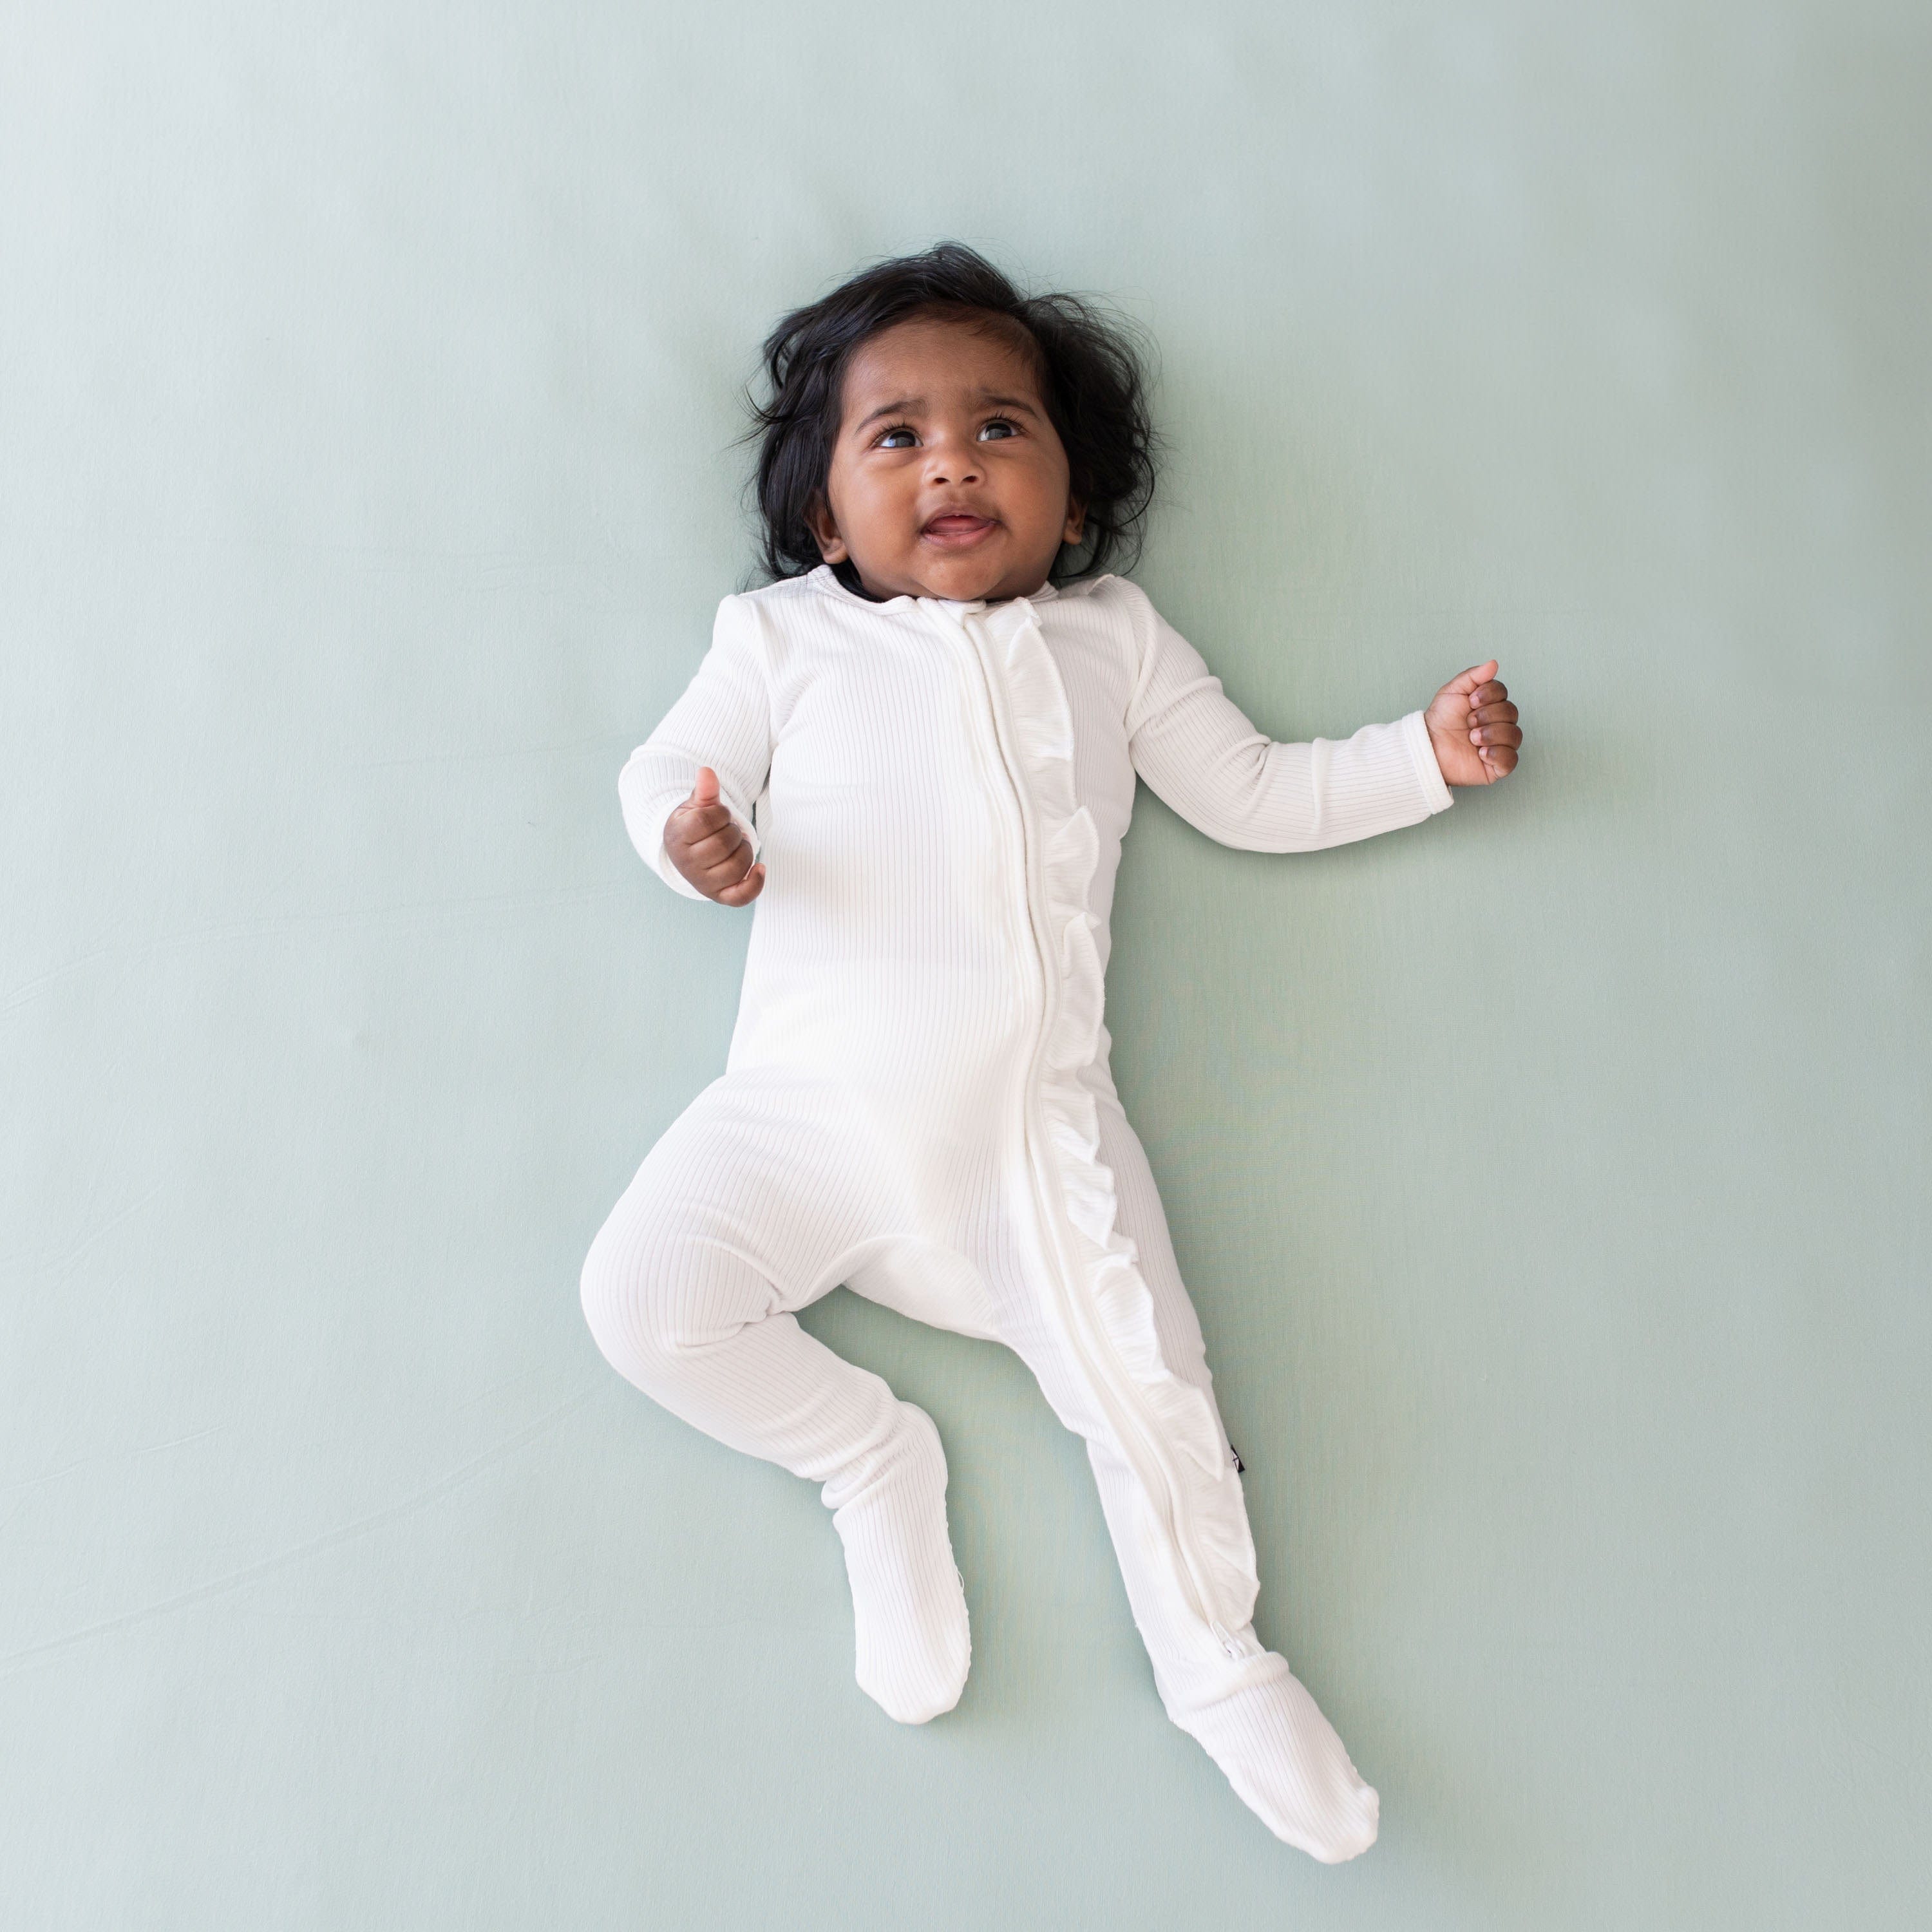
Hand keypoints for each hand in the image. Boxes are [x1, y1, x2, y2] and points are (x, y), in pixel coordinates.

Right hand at [664, 766, 765, 904]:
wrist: (689, 854)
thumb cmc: (695, 826)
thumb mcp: (696, 806)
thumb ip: (704, 791)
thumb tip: (707, 772)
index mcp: (677, 837)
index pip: (705, 820)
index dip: (720, 813)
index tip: (719, 815)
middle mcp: (686, 864)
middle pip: (723, 843)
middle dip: (733, 831)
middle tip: (728, 831)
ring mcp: (703, 883)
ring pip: (736, 866)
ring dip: (745, 850)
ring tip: (736, 845)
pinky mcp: (719, 896)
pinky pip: (741, 896)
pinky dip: (755, 883)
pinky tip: (761, 867)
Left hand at [1425, 661, 1520, 785]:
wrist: (1426, 746)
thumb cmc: (1440, 720)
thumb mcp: (1453, 691)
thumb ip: (1473, 676)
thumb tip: (1493, 663)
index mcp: (1490, 706)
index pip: (1504, 694)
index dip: (1489, 695)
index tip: (1470, 701)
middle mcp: (1498, 724)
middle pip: (1511, 713)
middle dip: (1487, 715)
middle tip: (1468, 722)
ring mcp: (1499, 745)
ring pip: (1515, 735)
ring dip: (1491, 734)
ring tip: (1472, 738)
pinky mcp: (1496, 766)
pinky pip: (1511, 759)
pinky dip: (1497, 754)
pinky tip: (1481, 753)